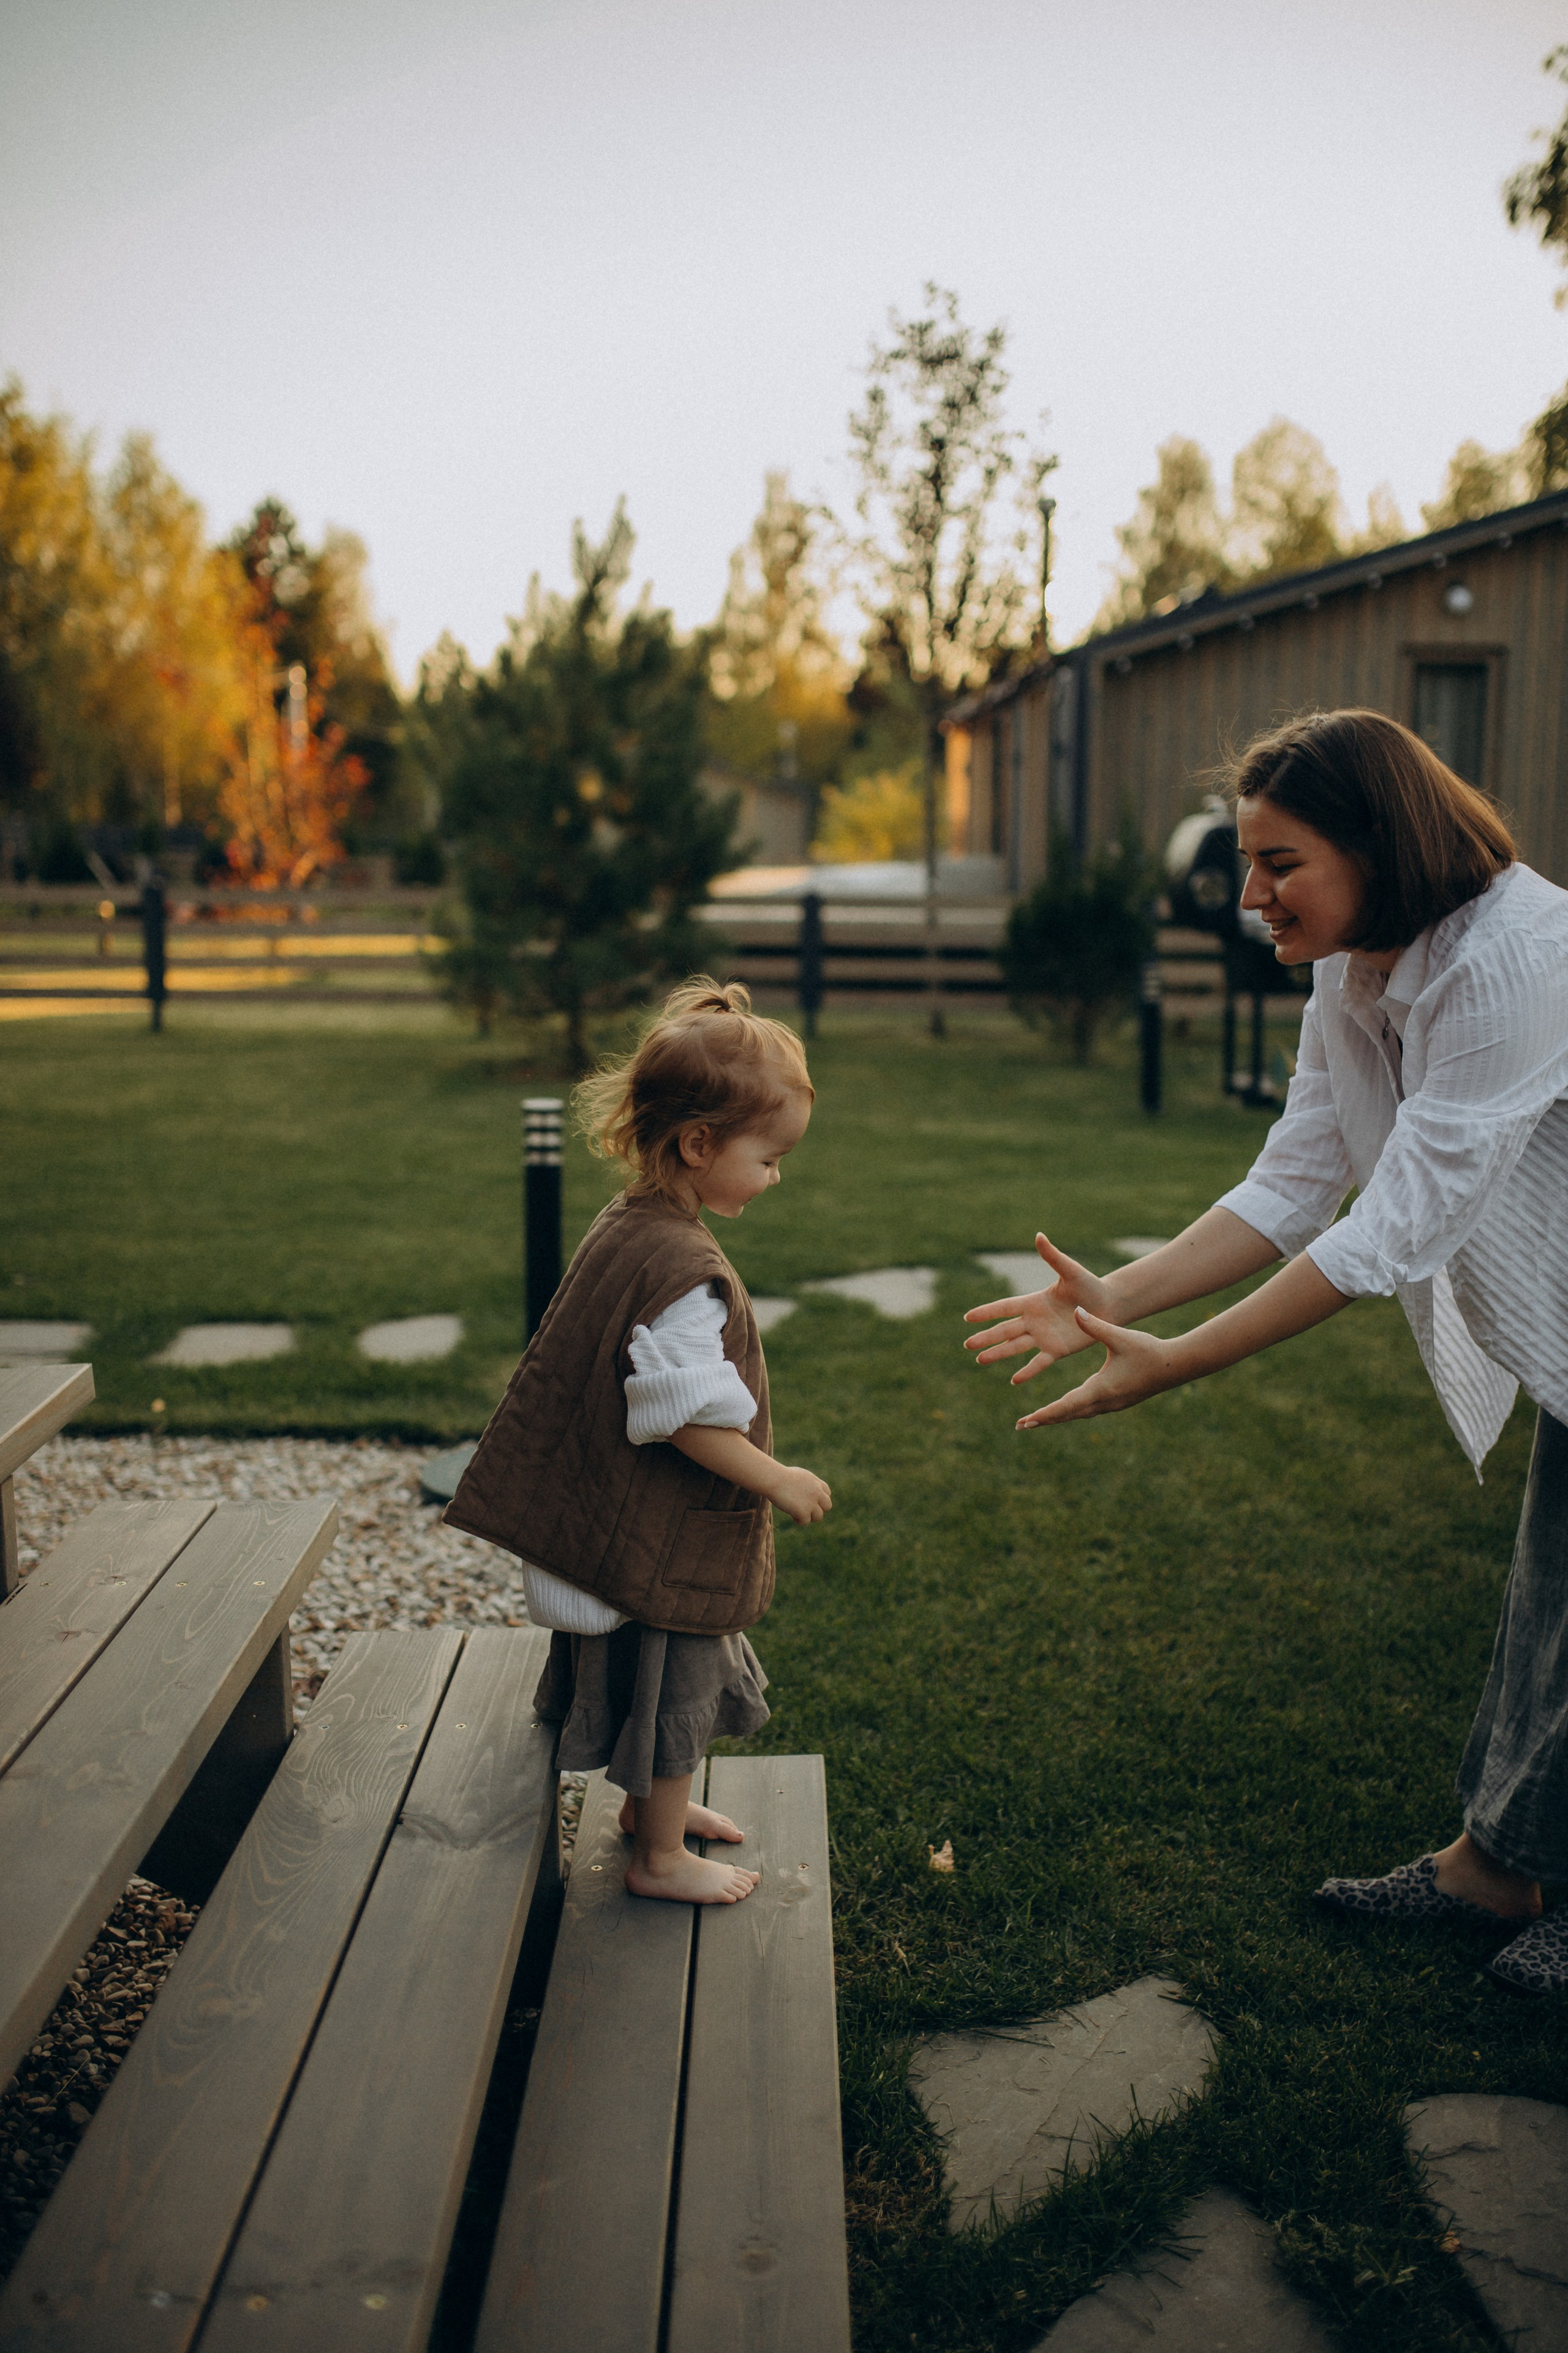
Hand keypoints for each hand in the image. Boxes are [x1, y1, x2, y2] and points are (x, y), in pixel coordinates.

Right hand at [769, 1465, 832, 1523]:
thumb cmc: (779, 1476)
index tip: (809, 1501)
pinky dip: (798, 1520)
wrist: (774, 1479)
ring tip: (796, 1513)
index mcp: (815, 1482)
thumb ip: (805, 1484)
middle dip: (818, 1509)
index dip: (819, 1499)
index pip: (827, 1493)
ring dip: (808, 1516)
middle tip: (805, 1510)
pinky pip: (806, 1521)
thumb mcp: (797, 1476)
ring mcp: (811, 1502)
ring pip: (818, 1516)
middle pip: (827, 1506)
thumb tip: (805, 1493)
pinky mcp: (803, 1511)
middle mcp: (817, 1491)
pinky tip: (791, 1515)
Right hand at [963, 1235, 1118, 1385]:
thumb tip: (1039, 1235)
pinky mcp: (1057, 1350)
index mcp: (1033, 1302)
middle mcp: (1034, 1321)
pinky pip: (1039, 1362)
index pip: (1004, 1308)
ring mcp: (1044, 1337)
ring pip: (1016, 1347)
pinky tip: (1014, 1380)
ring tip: (980, 1360)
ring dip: (998, 1353)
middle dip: (986, 1337)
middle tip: (967, 1344)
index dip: (986, 1312)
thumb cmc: (1089, 1285)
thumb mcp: (1070, 1270)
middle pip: (1004, 1330)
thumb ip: (1052, 1256)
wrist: (1109, 1305)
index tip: (967, 1317)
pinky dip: (1028, 1371)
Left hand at [1015, 1310, 1180, 1426]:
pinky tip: (1066, 1409)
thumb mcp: (1119, 1336)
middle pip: (1068, 1414)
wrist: (1175, 1367)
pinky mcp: (1118, 1402)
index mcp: (1101, 1389)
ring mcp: (1112, 1404)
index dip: (1045, 1413)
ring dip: (1058, 1416)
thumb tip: (1076, 1311)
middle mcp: (1104, 1401)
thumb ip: (1095, 1326)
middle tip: (1021, 1425)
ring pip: (1079, 1414)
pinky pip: (1089, 1410)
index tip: (1026, 1420)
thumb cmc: (1148, 1350)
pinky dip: (1073, 1411)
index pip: (1066, 1405)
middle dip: (1045, 1419)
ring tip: (1038, 1419)